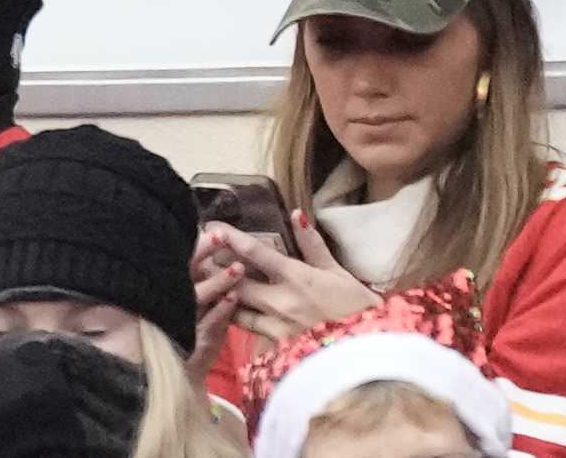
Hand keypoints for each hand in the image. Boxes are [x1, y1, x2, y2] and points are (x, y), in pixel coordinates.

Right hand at [186, 222, 245, 390]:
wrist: (181, 373)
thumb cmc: (190, 330)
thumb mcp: (189, 303)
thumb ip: (199, 279)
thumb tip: (209, 253)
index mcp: (175, 286)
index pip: (185, 259)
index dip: (199, 245)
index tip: (213, 228)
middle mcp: (175, 299)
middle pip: (187, 271)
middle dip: (203, 253)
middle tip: (219, 236)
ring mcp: (185, 319)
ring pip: (198, 296)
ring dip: (216, 281)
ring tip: (236, 268)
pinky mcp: (196, 340)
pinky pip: (210, 322)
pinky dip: (221, 309)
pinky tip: (232, 299)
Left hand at [212, 217, 379, 341]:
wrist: (370, 351)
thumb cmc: (356, 308)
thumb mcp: (338, 271)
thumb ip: (313, 244)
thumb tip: (297, 213)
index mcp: (297, 278)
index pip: (256, 254)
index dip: (232, 239)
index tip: (212, 228)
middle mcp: (282, 301)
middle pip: (237, 282)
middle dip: (214, 269)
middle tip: (195, 256)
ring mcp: (277, 326)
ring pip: (236, 308)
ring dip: (219, 294)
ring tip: (201, 281)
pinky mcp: (277, 347)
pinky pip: (249, 330)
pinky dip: (234, 317)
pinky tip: (221, 308)